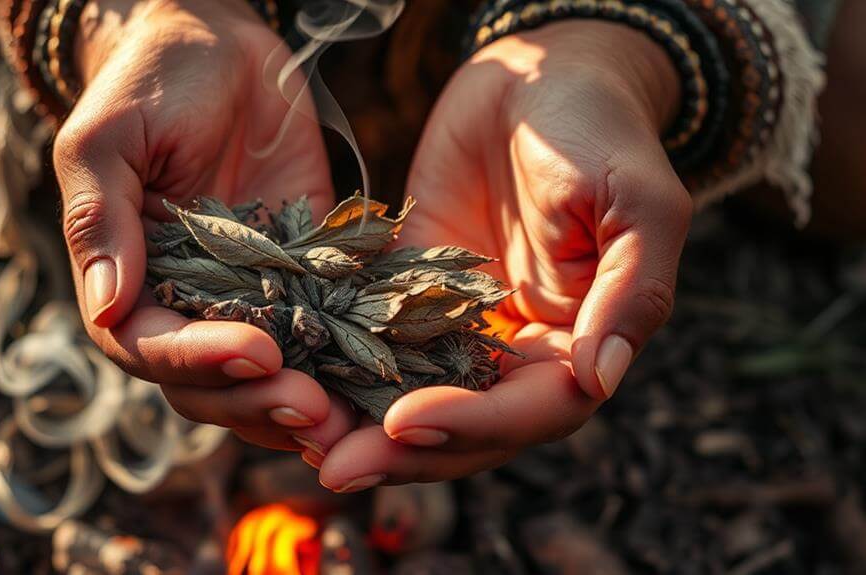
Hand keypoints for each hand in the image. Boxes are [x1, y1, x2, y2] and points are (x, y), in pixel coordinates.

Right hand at [54, 0, 337, 444]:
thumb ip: (102, 221)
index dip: (198, 361)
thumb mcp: (108, 139)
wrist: (219, 47)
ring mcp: (246, 296)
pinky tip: (377, 383)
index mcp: (127, 280)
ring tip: (348, 417)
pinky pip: (320, 334)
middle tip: (312, 407)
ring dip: (301, 403)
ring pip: (265, 377)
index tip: (255, 352)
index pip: (150, 347)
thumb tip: (105, 305)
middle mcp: (185, 302)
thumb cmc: (151, 82)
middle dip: (257, 400)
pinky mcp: (304, 278)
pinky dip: (343, 366)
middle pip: (209, 381)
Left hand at [309, 21, 692, 489]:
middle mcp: (514, 351)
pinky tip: (289, 375)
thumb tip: (598, 382)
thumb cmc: (600, 130)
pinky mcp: (406, 292)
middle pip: (461, 426)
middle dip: (400, 451)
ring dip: (358, 424)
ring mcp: (456, 326)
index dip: (473, 426)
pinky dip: (334, 365)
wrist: (537, 75)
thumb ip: (633, 293)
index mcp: (576, 346)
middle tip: (332, 465)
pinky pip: (369, 337)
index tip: (406, 422)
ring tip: (301, 438)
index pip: (530, 412)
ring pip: (408, 395)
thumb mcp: (637, 204)